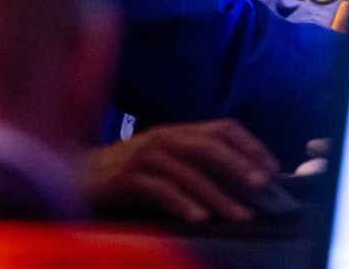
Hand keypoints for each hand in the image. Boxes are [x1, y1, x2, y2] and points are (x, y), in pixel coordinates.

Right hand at [81, 118, 279, 223]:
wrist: (75, 177)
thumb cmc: (126, 174)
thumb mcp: (163, 162)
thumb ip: (195, 166)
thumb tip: (242, 184)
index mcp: (176, 132)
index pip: (223, 128)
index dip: (251, 146)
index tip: (274, 169)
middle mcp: (162, 138)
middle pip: (209, 146)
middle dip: (240, 166)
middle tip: (263, 187)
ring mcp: (143, 156)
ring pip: (189, 172)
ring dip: (219, 196)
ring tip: (242, 215)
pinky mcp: (126, 178)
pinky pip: (160, 190)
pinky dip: (183, 204)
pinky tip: (200, 219)